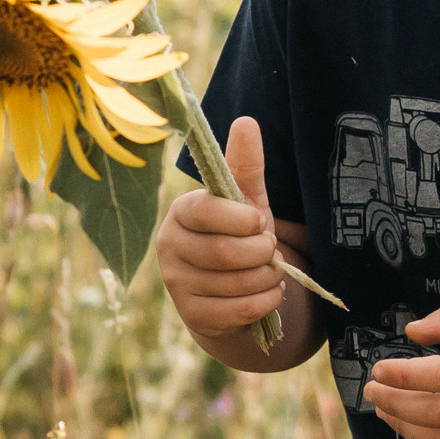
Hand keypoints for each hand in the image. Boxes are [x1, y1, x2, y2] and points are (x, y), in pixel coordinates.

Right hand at [156, 115, 288, 348]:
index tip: (259, 222)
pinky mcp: (193, 317)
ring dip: (268, 278)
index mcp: (180, 214)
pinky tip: (269, 293)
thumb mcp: (245, 203)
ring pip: (236, 284)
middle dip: (262, 252)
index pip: (206, 211)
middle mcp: (169, 248)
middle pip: (225, 252)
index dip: (242, 219)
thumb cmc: (238, 239)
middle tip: (270, 249)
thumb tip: (245, 121)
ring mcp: (177, 286)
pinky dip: (266, 302)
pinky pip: (240, 311)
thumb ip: (244, 166)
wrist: (231, 294)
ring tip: (270, 272)